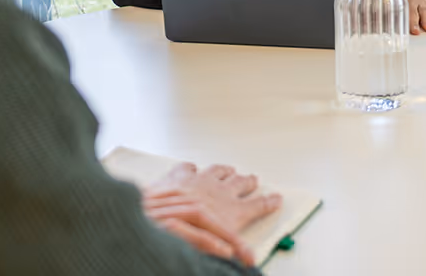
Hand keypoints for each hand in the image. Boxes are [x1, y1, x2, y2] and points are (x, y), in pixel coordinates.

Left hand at [143, 162, 282, 265]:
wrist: (149, 217)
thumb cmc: (178, 235)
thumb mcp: (210, 246)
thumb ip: (225, 247)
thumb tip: (241, 257)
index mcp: (231, 210)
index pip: (258, 205)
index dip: (269, 202)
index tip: (276, 198)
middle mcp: (218, 192)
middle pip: (241, 183)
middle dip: (248, 181)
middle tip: (254, 180)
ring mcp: (199, 180)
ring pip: (219, 170)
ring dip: (226, 171)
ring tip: (230, 169)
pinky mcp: (179, 176)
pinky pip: (188, 168)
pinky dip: (191, 169)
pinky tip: (191, 169)